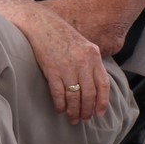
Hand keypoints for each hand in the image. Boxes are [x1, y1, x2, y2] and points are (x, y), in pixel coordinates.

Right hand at [22, 9, 109, 123]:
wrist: (41, 24)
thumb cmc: (62, 35)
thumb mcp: (84, 45)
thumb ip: (91, 63)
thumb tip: (96, 87)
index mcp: (93, 55)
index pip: (103, 84)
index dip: (102, 102)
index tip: (99, 113)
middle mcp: (83, 62)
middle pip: (89, 94)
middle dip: (87, 110)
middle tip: (84, 119)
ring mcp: (67, 66)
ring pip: (75, 97)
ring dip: (74, 111)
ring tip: (72, 118)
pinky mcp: (52, 70)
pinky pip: (59, 93)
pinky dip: (60, 105)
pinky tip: (60, 109)